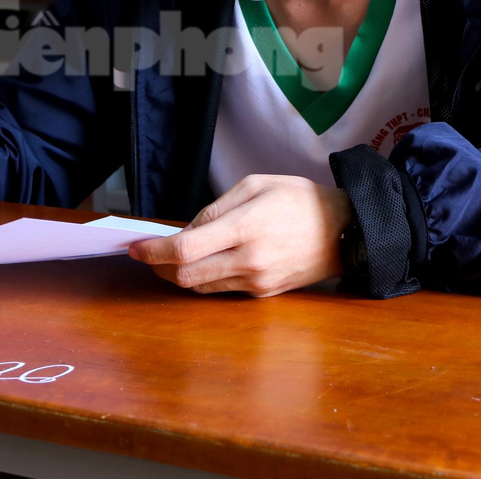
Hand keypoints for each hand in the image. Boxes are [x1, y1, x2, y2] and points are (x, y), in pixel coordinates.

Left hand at [128, 174, 352, 296]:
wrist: (346, 231)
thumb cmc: (301, 200)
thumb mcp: (256, 186)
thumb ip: (216, 208)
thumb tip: (184, 232)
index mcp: (247, 227)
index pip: (185, 249)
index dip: (153, 251)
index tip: (134, 247)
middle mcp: (250, 260)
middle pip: (186, 275)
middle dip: (159, 267)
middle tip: (147, 255)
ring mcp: (257, 281)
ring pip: (200, 287)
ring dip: (178, 275)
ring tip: (170, 259)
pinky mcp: (264, 294)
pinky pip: (222, 290)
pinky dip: (204, 279)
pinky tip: (201, 265)